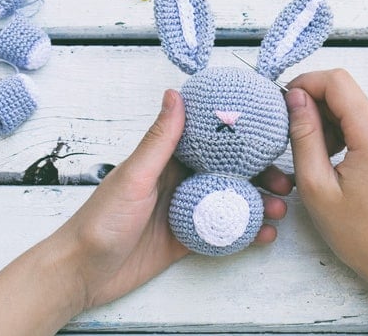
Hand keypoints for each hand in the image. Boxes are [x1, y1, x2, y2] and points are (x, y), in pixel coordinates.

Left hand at [0, 89, 290, 335]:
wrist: (82, 272)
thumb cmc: (100, 220)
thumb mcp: (134, 176)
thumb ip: (159, 140)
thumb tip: (175, 93)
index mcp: (166, 160)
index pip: (211, 142)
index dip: (242, 137)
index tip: (271, 135)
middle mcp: (179, 181)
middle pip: (229, 172)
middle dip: (259, 174)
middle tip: (285, 181)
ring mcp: (185, 211)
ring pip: (230, 202)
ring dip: (257, 204)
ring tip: (280, 210)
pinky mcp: (185, 240)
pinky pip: (223, 233)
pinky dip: (246, 234)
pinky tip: (265, 236)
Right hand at [285, 69, 367, 334]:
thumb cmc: (359, 231)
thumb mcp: (316, 185)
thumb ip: (304, 135)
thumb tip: (295, 97)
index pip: (336, 81)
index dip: (305, 84)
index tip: (284, 105)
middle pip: (343, 90)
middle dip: (314, 108)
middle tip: (297, 141)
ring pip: (351, 103)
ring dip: (327, 121)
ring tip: (318, 157)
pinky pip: (363, 116)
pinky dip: (343, 129)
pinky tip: (334, 159)